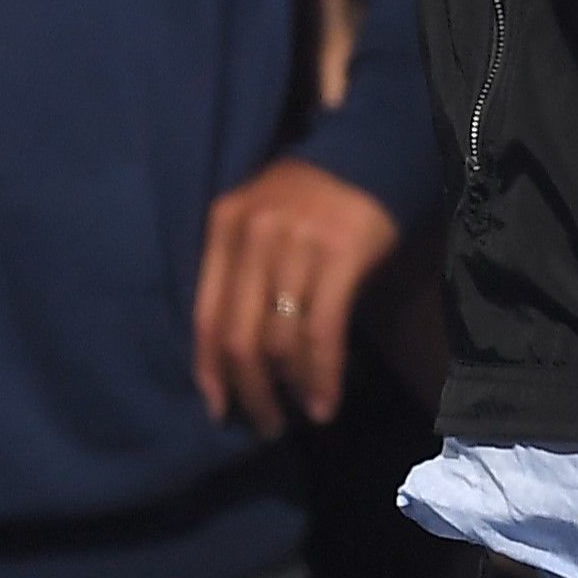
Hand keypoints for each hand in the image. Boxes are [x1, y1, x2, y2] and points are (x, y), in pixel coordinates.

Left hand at [193, 157, 395, 430]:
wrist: (372, 152)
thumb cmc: (313, 197)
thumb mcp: (262, 222)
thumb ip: (243, 272)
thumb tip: (239, 354)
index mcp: (224, 226)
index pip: (204, 314)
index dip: (208, 369)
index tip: (217, 408)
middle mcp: (253, 235)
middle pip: (239, 335)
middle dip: (250, 391)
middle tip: (265, 425)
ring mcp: (296, 245)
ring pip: (280, 340)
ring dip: (290, 389)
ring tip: (301, 414)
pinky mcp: (340, 256)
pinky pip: (323, 331)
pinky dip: (323, 375)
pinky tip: (327, 402)